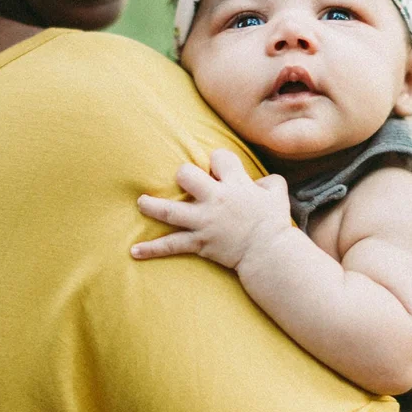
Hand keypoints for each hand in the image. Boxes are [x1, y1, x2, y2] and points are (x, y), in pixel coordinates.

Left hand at [132, 150, 292, 270]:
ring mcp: (205, 222)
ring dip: (153, 206)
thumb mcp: (278, 193)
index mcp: (235, 184)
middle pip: (187, 175)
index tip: (219, 168)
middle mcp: (216, 199)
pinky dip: (152, 249)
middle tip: (185, 183)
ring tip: (141, 202)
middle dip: (184, 176)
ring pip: (171, 211)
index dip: (218, 161)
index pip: (219, 157)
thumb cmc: (274, 222)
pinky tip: (134, 251)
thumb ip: (269, 180)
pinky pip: (172, 245)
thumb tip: (259, 181)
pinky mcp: (200, 242)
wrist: (270, 253)